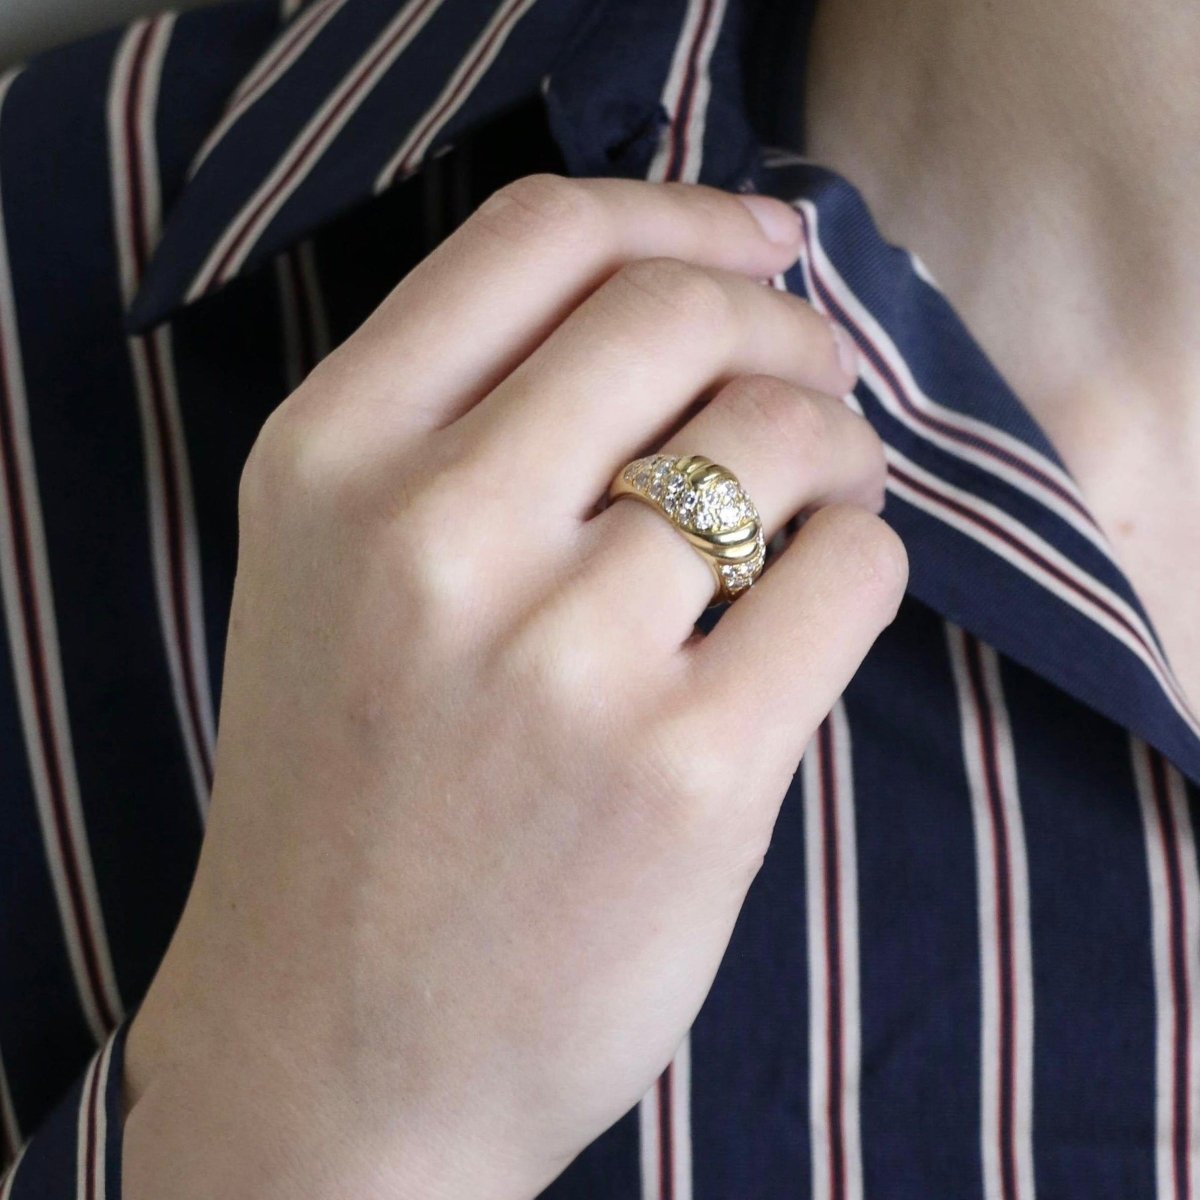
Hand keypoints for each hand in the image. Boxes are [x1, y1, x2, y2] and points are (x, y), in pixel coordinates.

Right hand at [122, 175, 903, 1199]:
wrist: (336, 1050)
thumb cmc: (349, 804)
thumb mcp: (336, 578)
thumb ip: (466, 427)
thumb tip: (690, 296)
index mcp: (328, 465)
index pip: (536, 238)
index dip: (679, 210)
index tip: (760, 241)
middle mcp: (431, 536)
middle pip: (677, 313)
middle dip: (784, 325)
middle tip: (812, 377)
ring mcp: (561, 658)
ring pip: (784, 434)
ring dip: (838, 449)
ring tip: (821, 504)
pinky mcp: (687, 773)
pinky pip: (850, 574)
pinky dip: (865, 562)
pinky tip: (820, 603)